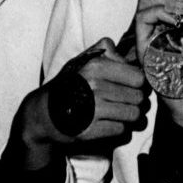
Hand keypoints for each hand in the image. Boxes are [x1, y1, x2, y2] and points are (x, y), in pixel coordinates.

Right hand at [15, 37, 146, 149]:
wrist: (43, 113)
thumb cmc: (70, 84)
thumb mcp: (84, 60)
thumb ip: (108, 51)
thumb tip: (133, 57)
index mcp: (96, 66)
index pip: (139, 78)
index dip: (139, 84)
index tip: (133, 87)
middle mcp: (94, 87)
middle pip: (138, 98)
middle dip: (137, 102)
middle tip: (128, 102)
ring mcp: (92, 110)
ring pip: (133, 115)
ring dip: (131, 117)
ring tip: (123, 114)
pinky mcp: (89, 131)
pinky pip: (121, 131)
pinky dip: (120, 129)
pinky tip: (111, 124)